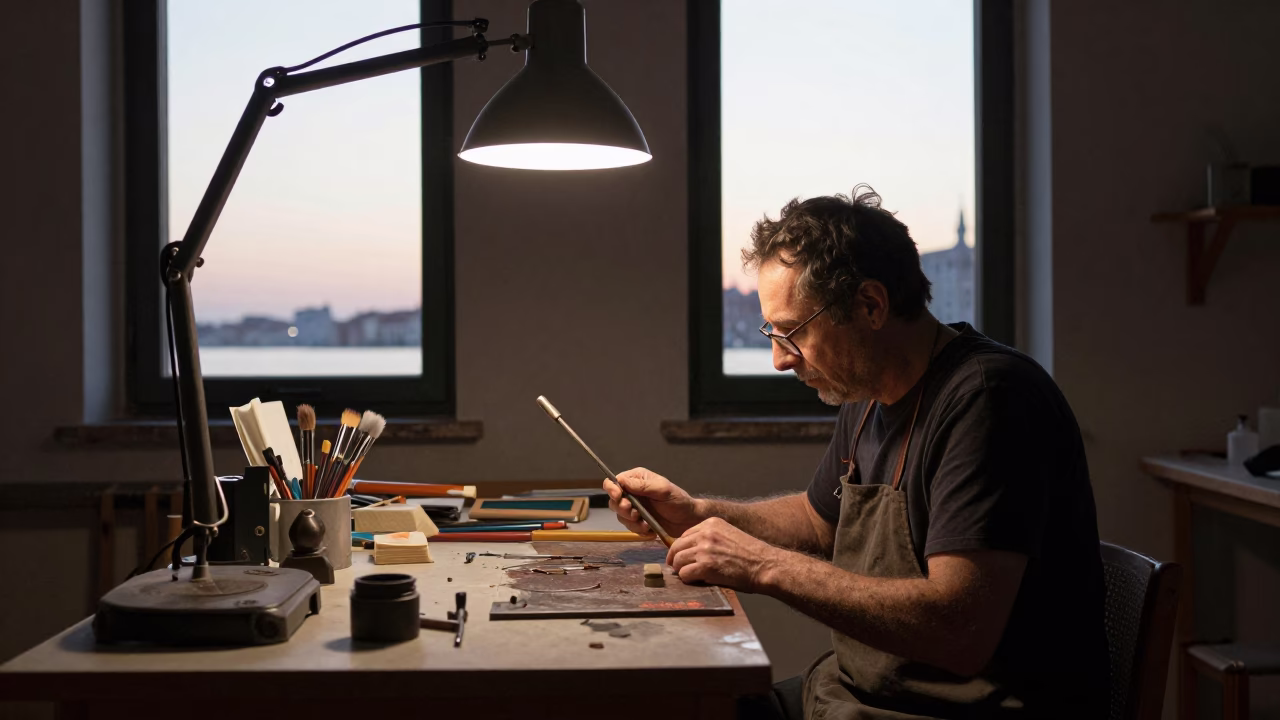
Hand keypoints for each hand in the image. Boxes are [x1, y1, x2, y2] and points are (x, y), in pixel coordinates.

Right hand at [605, 467, 703, 537]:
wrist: (689, 520)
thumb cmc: (679, 500)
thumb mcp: (662, 490)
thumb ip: (642, 486)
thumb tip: (622, 481)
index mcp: (637, 480)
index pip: (614, 482)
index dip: (612, 489)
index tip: (618, 496)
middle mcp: (633, 493)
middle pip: (614, 501)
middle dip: (623, 509)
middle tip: (635, 514)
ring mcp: (635, 508)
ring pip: (621, 517)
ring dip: (632, 523)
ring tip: (646, 525)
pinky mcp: (638, 522)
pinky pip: (630, 528)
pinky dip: (639, 531)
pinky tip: (650, 531)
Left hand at [666, 517, 783, 592]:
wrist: (766, 565)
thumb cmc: (751, 555)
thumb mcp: (729, 535)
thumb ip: (710, 539)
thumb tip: (691, 551)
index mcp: (711, 523)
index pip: (684, 535)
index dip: (681, 548)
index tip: (681, 557)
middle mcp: (706, 534)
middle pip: (677, 547)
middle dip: (676, 560)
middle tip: (679, 569)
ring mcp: (705, 550)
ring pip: (678, 561)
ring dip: (681, 570)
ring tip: (690, 576)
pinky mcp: (706, 566)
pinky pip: (684, 574)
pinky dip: (688, 580)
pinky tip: (697, 581)